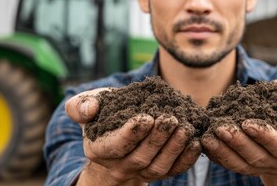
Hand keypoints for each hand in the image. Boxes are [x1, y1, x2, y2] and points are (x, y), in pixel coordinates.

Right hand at [65, 88, 201, 184]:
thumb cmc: (102, 113)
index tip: (147, 118)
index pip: (115, 146)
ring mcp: (140, 171)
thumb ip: (80, 105)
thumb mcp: (87, 105)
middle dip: (157, 139)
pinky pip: (173, 170)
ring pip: (158, 166)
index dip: (131, 134)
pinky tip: (196, 142)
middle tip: (170, 120)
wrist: (117, 130)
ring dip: (174, 149)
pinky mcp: (157, 171)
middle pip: (140, 157)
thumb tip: (88, 110)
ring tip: (185, 129)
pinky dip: (186, 159)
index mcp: (98, 149)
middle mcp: (119, 165)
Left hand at [201, 77, 276, 183]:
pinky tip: (205, 140)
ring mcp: (264, 164)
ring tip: (208, 135)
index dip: (265, 136)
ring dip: (223, 151)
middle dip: (237, 142)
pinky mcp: (248, 164)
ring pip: (241, 163)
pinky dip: (217, 154)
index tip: (247, 123)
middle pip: (258, 156)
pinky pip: (231, 164)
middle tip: (220, 127)